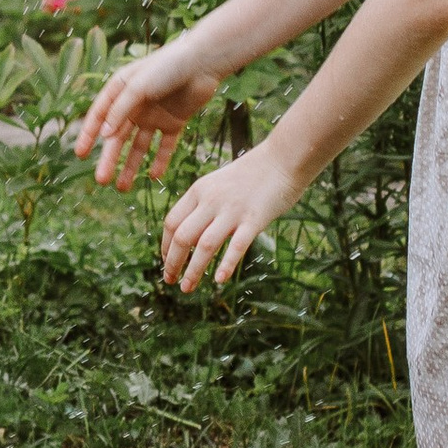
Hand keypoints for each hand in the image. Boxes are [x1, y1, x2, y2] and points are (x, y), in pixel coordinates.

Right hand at [73, 41, 217, 189]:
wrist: (203, 62)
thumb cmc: (168, 66)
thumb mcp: (138, 86)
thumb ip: (120, 111)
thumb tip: (104, 136)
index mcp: (120, 90)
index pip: (99, 116)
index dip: (88, 134)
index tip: (80, 154)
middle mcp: (134, 104)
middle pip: (118, 136)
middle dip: (110, 158)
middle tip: (101, 180)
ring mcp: (154, 115)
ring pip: (139, 146)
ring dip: (131, 165)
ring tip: (123, 187)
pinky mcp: (174, 121)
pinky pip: (164, 146)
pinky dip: (160, 160)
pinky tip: (154, 175)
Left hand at [160, 144, 294, 292]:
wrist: (282, 159)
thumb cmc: (251, 175)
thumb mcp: (218, 184)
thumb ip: (204, 205)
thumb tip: (190, 236)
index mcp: (199, 191)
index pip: (171, 222)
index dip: (165, 246)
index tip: (166, 262)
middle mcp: (211, 201)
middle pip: (182, 236)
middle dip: (173, 263)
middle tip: (170, 281)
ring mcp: (232, 211)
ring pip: (204, 246)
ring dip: (193, 270)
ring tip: (187, 288)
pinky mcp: (254, 220)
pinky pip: (236, 246)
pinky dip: (226, 265)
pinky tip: (218, 281)